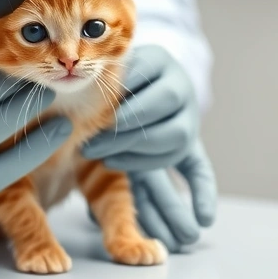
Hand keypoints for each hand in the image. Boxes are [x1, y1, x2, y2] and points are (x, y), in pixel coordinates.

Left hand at [81, 44, 216, 249]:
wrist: (141, 83)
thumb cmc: (111, 76)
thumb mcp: (105, 67)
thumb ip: (97, 79)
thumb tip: (73, 92)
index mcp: (159, 60)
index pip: (140, 77)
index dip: (116, 100)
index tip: (89, 117)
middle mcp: (181, 86)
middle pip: (158, 107)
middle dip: (122, 130)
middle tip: (90, 146)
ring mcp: (189, 118)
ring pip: (173, 137)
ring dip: (137, 153)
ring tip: (107, 160)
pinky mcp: (190, 144)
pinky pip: (201, 168)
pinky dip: (203, 193)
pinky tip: (204, 218)